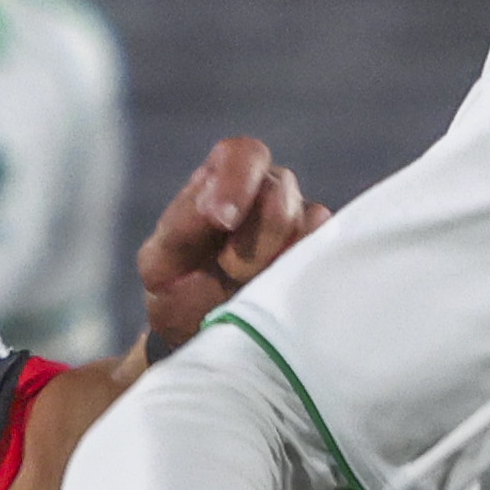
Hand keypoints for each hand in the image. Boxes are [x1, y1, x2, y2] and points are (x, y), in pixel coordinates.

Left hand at [131, 136, 323, 355]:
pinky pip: (330, 253)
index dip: (237, 180)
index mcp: (221, 180)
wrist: (202, 335)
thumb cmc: (177, 290)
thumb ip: (180, 230)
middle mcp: (267, 191)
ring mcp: (300, 223)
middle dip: (256, 236)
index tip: (223, 220)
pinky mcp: (323, 254)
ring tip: (249, 289)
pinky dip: (305, 275)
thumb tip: (219, 215)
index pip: (241, 154)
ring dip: (278, 261)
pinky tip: (281, 295)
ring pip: (309, 222)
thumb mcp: (159, 264)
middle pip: (280, 189)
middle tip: (231, 271)